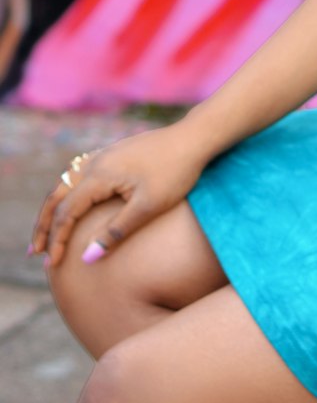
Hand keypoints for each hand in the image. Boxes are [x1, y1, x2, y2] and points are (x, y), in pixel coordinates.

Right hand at [29, 124, 208, 268]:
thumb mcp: (148, 207)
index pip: (67, 213)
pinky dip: (68, 193)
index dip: (57, 240)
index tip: (52, 265)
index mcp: (99, 175)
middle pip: (57, 196)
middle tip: (34, 252)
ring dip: (54, 208)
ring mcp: (103, 154)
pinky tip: (72, 202)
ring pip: (66, 183)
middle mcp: (95, 162)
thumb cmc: (176, 172)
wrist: (195, 137)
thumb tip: (86, 258)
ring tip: (47, 231)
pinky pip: (79, 174)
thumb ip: (116, 232)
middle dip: (44, 225)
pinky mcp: (113, 153)